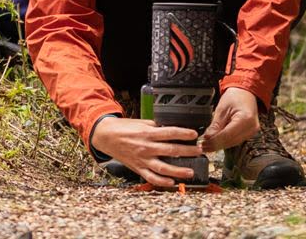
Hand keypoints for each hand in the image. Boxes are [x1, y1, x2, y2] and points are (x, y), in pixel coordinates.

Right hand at [89, 117, 205, 188]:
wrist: (105, 136)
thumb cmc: (123, 128)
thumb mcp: (140, 122)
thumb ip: (155, 127)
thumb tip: (171, 129)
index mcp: (147, 133)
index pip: (170, 133)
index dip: (184, 134)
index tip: (194, 134)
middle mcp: (146, 147)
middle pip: (171, 150)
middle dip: (188, 151)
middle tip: (199, 151)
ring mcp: (142, 159)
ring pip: (163, 168)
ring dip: (178, 171)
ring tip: (190, 172)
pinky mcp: (138, 168)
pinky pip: (151, 177)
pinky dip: (162, 181)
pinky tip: (172, 182)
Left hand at [199, 87, 259, 152]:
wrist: (246, 93)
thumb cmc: (235, 97)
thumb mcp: (222, 108)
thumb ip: (215, 125)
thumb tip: (208, 138)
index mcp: (245, 119)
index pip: (227, 135)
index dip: (214, 141)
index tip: (203, 144)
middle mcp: (251, 127)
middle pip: (230, 141)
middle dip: (215, 145)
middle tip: (202, 147)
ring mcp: (252, 131)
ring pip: (232, 143)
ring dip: (219, 145)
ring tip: (207, 145)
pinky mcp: (249, 133)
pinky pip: (235, 140)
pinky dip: (225, 142)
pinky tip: (216, 142)